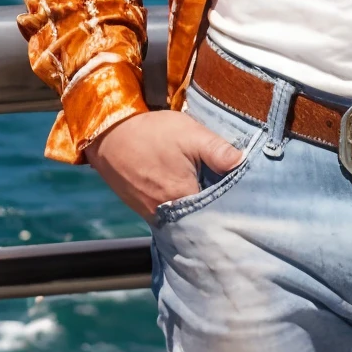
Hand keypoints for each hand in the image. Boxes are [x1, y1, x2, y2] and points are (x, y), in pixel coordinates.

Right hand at [84, 109, 243, 220]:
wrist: (108, 133)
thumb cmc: (149, 132)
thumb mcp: (189, 133)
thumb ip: (217, 150)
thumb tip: (242, 163)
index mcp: (183, 197)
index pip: (216, 212)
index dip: (230, 204)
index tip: (242, 198)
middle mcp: (166, 213)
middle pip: (199, 219)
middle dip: (214, 210)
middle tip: (226, 196)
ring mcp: (151, 213)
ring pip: (183, 217)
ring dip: (196, 208)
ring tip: (208, 193)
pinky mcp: (141, 207)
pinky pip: (167, 213)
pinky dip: (178, 205)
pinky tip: (185, 191)